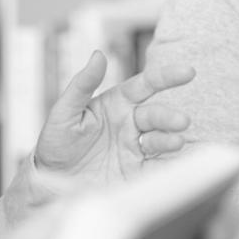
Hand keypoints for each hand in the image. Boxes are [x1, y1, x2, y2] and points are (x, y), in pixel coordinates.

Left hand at [32, 52, 193, 183]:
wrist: (51, 183)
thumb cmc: (56, 144)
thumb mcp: (63, 112)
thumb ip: (82, 84)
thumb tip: (98, 55)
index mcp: (117, 104)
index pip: (145, 85)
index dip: (166, 77)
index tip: (186, 72)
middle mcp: (131, 124)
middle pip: (156, 115)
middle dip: (169, 117)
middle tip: (181, 121)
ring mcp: (136, 149)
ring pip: (160, 140)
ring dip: (171, 139)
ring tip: (177, 141)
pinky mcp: (137, 173)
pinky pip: (158, 167)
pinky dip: (173, 165)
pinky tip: (181, 162)